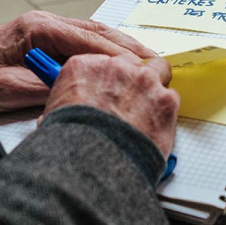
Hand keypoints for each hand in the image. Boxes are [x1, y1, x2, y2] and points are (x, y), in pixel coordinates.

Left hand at [0, 11, 154, 113]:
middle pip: (97, 30)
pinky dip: (109, 50)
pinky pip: (88, 40)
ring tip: (149, 59)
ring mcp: (51, 26)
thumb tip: (90, 89)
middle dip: (128, 46)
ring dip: (123, 46)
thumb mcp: (15, 90)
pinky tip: (126, 61)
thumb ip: (52, 86)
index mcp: (38, 28)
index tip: (140, 68)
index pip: (87, 39)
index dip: (116, 54)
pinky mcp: (53, 37)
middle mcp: (47, 21)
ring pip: (96, 33)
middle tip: (154, 61)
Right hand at [44, 54, 179, 156]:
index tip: (108, 88)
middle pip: (130, 63)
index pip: (101, 62)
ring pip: (158, 69)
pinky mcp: (165, 100)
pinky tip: (159, 124)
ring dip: (155, 85)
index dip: (107, 78)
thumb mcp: (53, 117)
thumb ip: (66, 104)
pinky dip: (167, 110)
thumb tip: (65, 112)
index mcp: (84, 67)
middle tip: (131, 99)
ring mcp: (143, 81)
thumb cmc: (72, 144)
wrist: (95, 163)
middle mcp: (115, 68)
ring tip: (151, 105)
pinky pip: (172, 97)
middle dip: (131, 79)